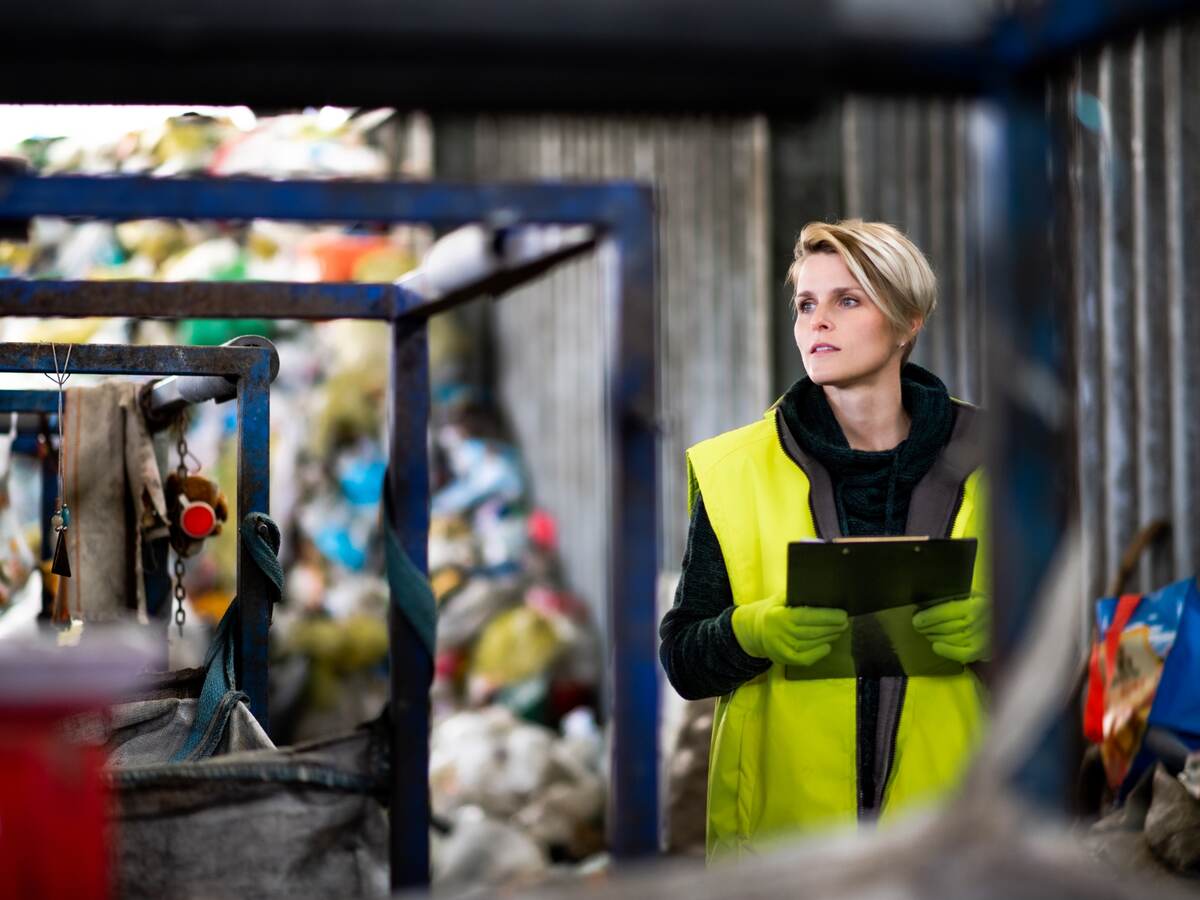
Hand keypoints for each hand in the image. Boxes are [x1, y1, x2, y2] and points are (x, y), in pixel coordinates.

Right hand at [732, 593, 848, 666]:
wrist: (753, 630)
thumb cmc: (772, 611)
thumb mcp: (779, 599)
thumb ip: (795, 596)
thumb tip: (820, 591)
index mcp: (779, 616)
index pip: (807, 616)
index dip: (827, 616)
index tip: (842, 614)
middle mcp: (780, 633)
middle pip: (813, 632)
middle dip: (832, 627)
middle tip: (845, 622)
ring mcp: (782, 648)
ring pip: (811, 644)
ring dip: (829, 637)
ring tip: (839, 630)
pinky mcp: (784, 658)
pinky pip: (805, 659)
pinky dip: (818, 653)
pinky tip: (827, 646)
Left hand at [912, 592, 989, 663]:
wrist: (1012, 621)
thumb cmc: (990, 605)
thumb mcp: (977, 595)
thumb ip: (960, 596)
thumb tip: (934, 597)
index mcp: (975, 605)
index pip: (945, 612)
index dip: (928, 616)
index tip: (916, 619)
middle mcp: (977, 622)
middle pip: (945, 627)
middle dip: (927, 627)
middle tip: (918, 626)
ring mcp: (980, 638)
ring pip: (949, 639)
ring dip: (934, 636)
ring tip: (926, 633)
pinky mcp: (982, 651)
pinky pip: (960, 653)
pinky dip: (946, 651)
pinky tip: (936, 646)